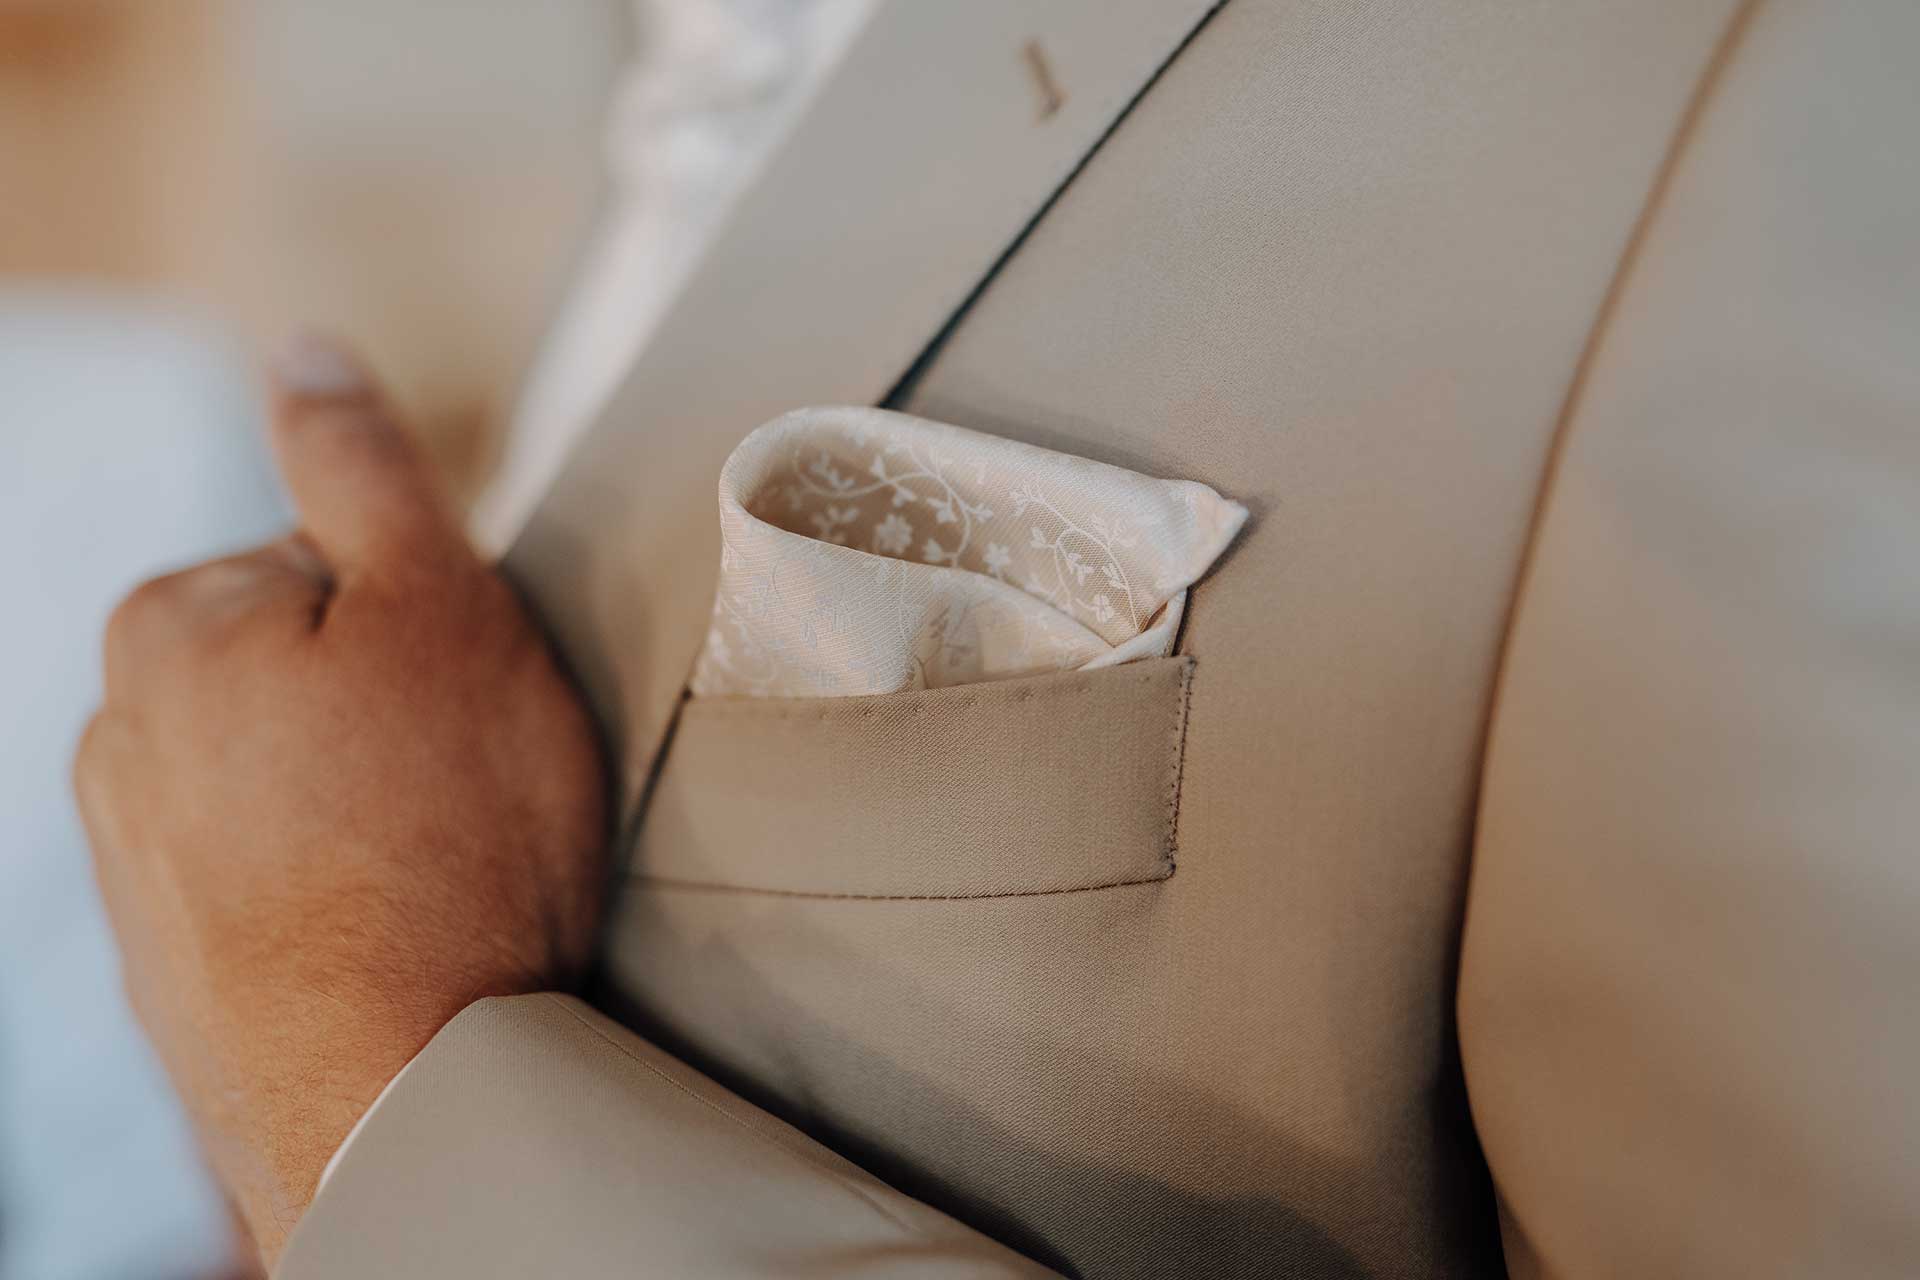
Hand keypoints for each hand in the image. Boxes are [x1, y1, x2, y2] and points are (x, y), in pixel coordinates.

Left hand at [73, 337, 608, 1264]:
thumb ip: (363, 464)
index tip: (472, 696)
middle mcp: (116, 734)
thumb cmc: (449, 835)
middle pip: (301, 671)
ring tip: (438, 864)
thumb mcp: (442, 604)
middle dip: (383, 707)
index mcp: (172, 623)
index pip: (329, 567)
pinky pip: (270, 880)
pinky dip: (330, 887)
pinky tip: (392, 926)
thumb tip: (298, 342)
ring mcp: (132, 862)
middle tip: (466, 783)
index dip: (431, 620)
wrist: (398, 1085)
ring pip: (287, 780)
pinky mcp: (167, 963)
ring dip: (360, 800)